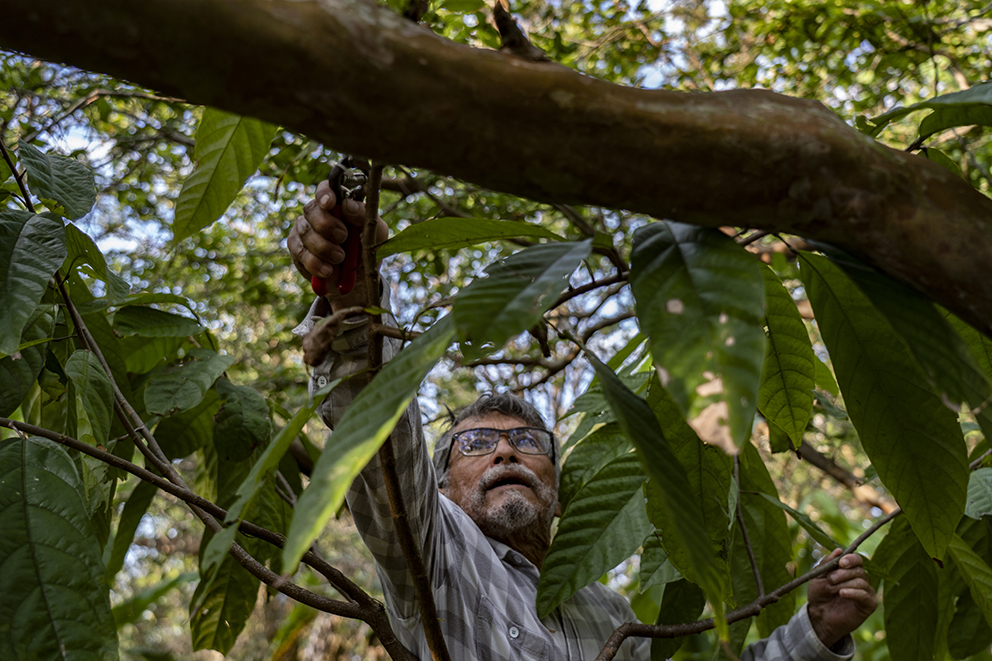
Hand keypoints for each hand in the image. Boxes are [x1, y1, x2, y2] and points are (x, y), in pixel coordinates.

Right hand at [288, 179, 388, 309]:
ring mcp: (305, 231)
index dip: (325, 193)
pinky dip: (315, 263)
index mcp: (338, 204)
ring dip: (324, 247)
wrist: (360, 280)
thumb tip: (347, 205)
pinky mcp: (297, 250)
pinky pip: (299, 252)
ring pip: (305, 232)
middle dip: (326, 225)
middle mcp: (318, 214)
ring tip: (340, 258)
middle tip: (343, 237)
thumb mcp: (376, 233)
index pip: (325, 188)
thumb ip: (365, 217)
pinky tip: (328, 270)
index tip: (330, 203)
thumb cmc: (368, 249)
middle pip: (311, 210)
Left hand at [807, 549, 876, 649]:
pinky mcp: (869, 604)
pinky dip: (853, 592)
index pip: (857, 559)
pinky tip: (842, 593)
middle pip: (859, 570)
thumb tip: (839, 550)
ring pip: (861, 581)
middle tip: (830, 579)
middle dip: (843, 573)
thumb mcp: (818, 575)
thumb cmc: (819, 594)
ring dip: (844, 584)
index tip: (840, 563)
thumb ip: (827, 562)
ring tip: (831, 589)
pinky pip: (865, 595)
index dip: (851, 559)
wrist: (819, 615)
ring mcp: (866, 591)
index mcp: (849, 570)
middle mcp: (860, 578)